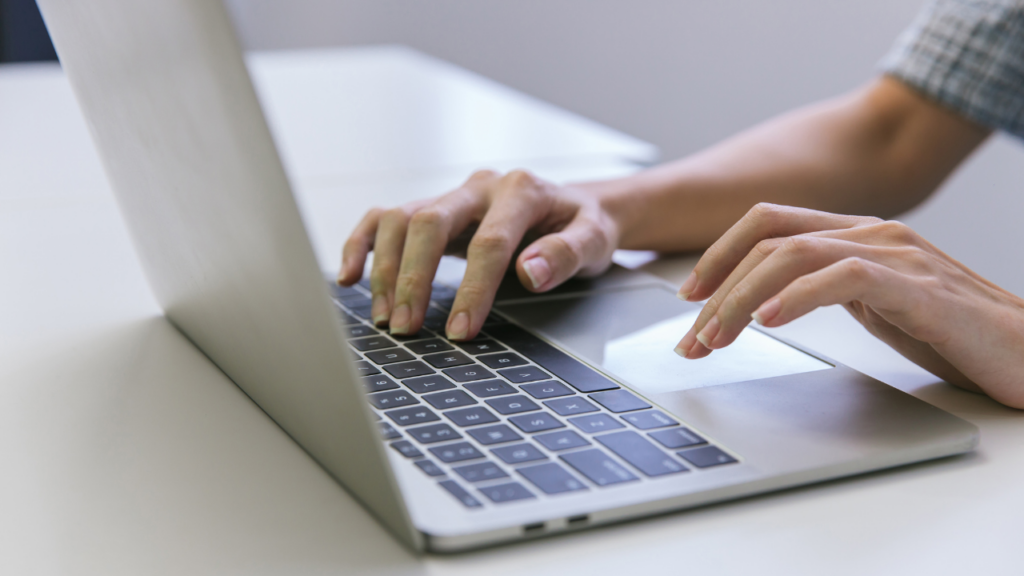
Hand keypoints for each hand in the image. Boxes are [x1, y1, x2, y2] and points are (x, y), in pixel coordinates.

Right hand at [338, 170, 619, 339]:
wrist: (573, 208)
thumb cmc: (583, 227)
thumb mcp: (596, 239)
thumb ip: (568, 253)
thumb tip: (531, 272)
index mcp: (521, 190)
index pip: (489, 241)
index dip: (473, 288)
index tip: (460, 330)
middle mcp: (480, 187)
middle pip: (430, 221)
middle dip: (415, 278)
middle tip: (407, 329)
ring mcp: (452, 196)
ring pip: (400, 219)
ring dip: (386, 270)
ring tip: (388, 318)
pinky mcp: (433, 209)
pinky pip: (385, 218)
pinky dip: (362, 245)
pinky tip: (349, 277)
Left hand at [674, 203, 1023, 408]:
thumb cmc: (953, 333)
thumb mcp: (874, 304)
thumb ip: (828, 288)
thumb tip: (765, 301)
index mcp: (857, 232)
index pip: (769, 222)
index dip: (719, 254)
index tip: (688, 297)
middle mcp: (873, 232)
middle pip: (769, 239)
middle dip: (718, 288)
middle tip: (691, 338)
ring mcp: (897, 254)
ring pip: (794, 254)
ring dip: (742, 298)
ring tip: (716, 337)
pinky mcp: (919, 286)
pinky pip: (844, 277)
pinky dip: (799, 296)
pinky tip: (770, 320)